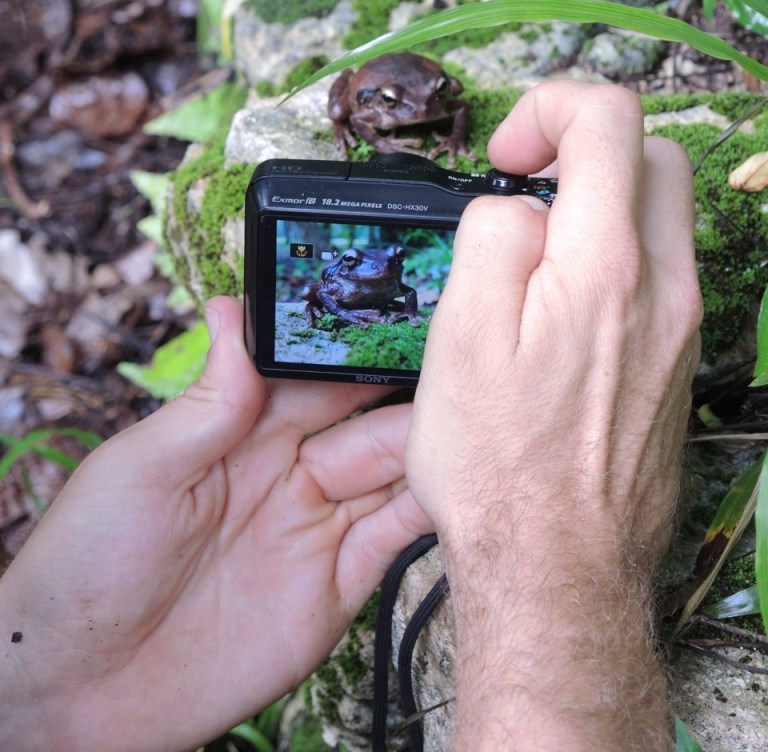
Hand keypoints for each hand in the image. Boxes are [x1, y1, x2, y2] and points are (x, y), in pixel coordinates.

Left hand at [0, 297, 428, 751]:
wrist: (82, 692)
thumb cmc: (86, 567)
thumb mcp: (141, 470)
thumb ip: (208, 402)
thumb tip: (233, 311)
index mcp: (242, 433)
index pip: (319, 378)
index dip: (362, 352)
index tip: (409, 321)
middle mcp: (288, 473)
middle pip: (369, 422)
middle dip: (416, 396)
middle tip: (468, 371)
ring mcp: (316, 529)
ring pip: (394, 473)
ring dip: (434, 447)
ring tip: (479, 419)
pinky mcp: (337, 586)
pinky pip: (396, 539)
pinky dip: (433, 511)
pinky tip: (463, 482)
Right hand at [407, 81, 701, 749]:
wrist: (558, 568)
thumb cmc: (500, 468)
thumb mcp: (461, 336)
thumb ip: (494, 236)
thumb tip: (521, 204)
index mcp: (604, 269)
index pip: (610, 118)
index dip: (549, 108)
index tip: (509, 156)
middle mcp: (663, 288)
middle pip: (653, 153)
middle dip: (585, 145)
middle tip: (525, 187)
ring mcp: (681, 325)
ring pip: (663, 212)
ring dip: (601, 202)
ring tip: (536, 253)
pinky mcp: (677, 359)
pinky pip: (661, 270)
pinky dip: (616, 254)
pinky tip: (562, 307)